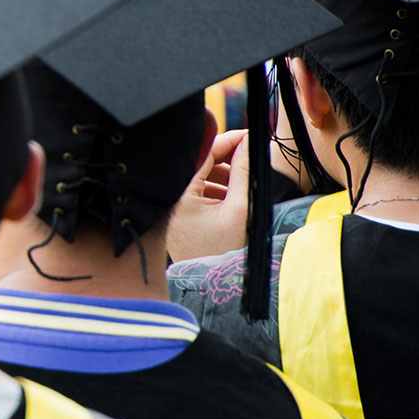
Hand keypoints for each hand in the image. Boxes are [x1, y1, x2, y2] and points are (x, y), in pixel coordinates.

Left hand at [168, 128, 250, 261]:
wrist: (213, 282)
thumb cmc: (226, 249)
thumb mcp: (240, 208)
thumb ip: (243, 172)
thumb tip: (248, 144)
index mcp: (179, 192)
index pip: (203, 153)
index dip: (228, 140)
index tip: (249, 136)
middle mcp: (168, 195)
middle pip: (198, 163)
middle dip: (225, 157)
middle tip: (250, 153)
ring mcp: (169, 204)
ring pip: (196, 176)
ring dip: (220, 173)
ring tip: (243, 178)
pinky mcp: (174, 213)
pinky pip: (192, 191)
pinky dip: (212, 188)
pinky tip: (230, 194)